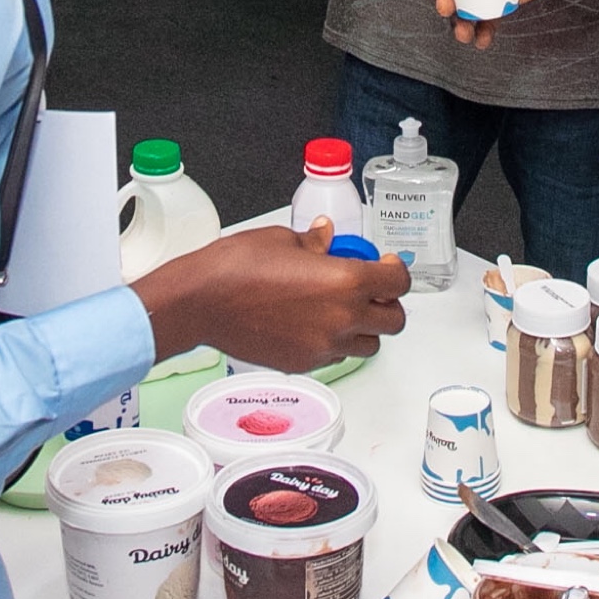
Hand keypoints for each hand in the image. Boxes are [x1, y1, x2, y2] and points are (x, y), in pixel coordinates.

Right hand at [136, 221, 409, 370]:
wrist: (200, 302)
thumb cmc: (235, 267)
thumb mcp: (283, 239)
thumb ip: (315, 241)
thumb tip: (327, 235)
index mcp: (345, 281)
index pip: (398, 282)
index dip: (396, 270)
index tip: (385, 263)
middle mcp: (341, 318)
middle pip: (394, 321)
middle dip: (388, 303)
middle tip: (370, 288)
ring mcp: (323, 346)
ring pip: (369, 345)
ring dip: (365, 327)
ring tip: (343, 309)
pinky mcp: (303, 363)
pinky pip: (336, 356)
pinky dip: (335, 342)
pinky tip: (314, 323)